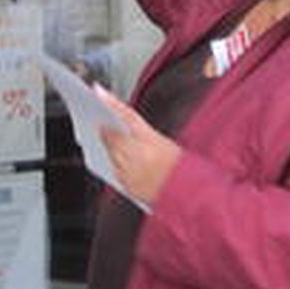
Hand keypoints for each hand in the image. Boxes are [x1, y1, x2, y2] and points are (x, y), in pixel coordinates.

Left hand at [95, 86, 180, 207]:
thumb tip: (127, 129)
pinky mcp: (129, 187)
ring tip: (106, 139)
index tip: (98, 92)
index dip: (111, 102)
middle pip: (113, 137)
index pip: (127, 116)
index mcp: (152, 140)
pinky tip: (116, 160)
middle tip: (99, 121)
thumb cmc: (186, 170)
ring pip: (112, 154)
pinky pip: (115, 171)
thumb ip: (146, 136)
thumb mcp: (170, 146)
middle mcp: (138, 155)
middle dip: (105, 129)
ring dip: (108, 146)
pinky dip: (114, 164)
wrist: (191, 196)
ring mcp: (131, 172)